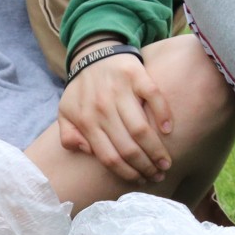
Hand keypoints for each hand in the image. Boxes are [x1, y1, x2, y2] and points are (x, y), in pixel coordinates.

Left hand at [56, 52, 173, 183]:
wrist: (94, 53)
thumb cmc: (82, 89)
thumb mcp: (65, 113)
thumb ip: (68, 136)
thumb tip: (86, 152)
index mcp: (86, 121)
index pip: (109, 156)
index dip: (126, 172)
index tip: (139, 180)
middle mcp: (103, 108)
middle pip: (127, 147)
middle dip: (145, 166)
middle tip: (158, 176)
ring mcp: (120, 91)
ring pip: (141, 128)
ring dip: (157, 150)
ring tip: (166, 162)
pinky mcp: (136, 75)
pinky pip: (153, 97)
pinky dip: (163, 114)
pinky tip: (168, 130)